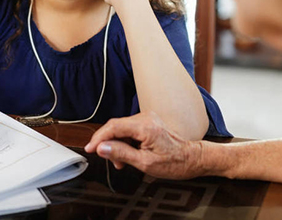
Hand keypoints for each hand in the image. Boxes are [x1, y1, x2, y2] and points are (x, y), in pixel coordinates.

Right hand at [84, 112, 204, 179]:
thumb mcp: (144, 163)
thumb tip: (102, 148)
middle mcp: (146, 118)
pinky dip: (124, 141)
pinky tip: (126, 154)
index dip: (99, 138)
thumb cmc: (174, 162)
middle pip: (116, 126)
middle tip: (108, 159)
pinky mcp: (148, 122)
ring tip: (120, 161)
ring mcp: (147, 119)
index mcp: (145, 127)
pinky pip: (129, 129)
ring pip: (121, 128)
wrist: (191, 158)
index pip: (113, 127)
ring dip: (116, 144)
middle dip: (108, 143)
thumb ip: (121, 153)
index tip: (90, 148)